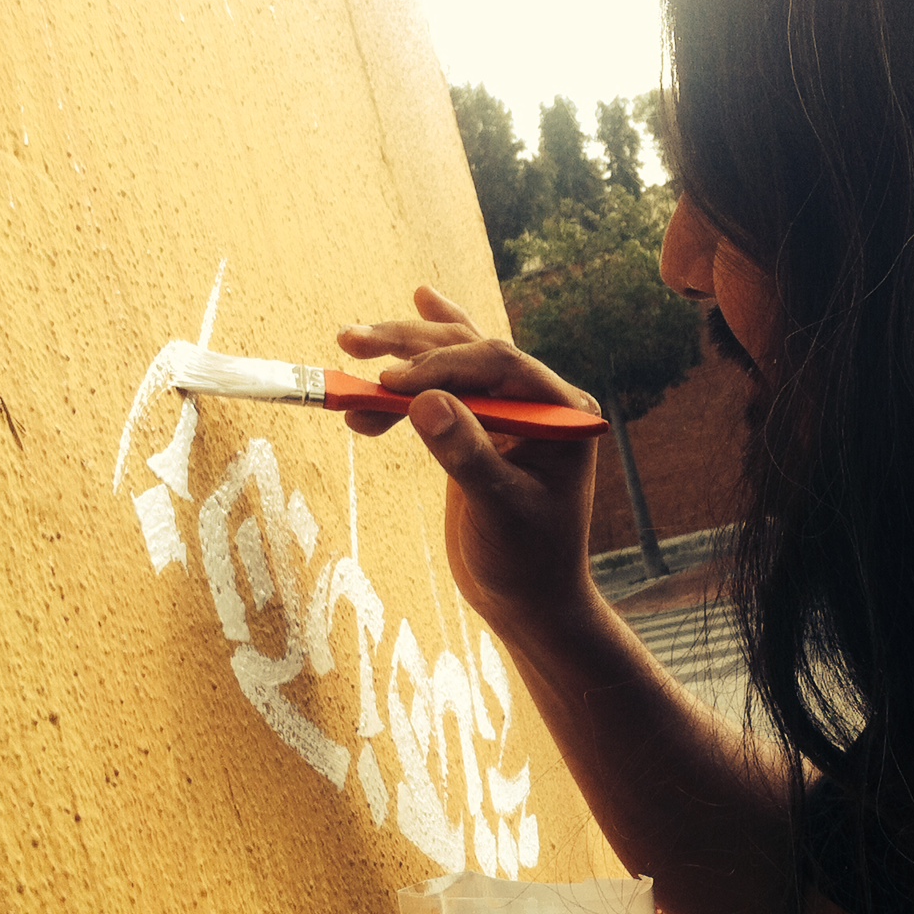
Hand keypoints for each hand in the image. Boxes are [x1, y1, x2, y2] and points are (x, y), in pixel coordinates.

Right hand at [338, 288, 598, 636]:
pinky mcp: (481, 428)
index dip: (442, 365)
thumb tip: (424, 401)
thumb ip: (466, 455)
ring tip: (349, 342)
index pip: (500, 365)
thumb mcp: (498, 510)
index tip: (390, 383)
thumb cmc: (527, 563)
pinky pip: (450, 382)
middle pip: (471, 351)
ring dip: (401, 353)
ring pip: (454, 361)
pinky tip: (411, 312)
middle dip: (410, 346)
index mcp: (564, 413)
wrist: (529, 601)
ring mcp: (511, 413)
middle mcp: (541, 402)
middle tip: (351, 341)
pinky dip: (420, 360)